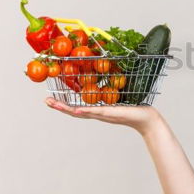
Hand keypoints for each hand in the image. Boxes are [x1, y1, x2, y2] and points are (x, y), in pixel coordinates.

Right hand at [44, 96, 159, 135]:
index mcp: (98, 110)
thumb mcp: (121, 96)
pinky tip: (76, 110)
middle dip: (60, 106)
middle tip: (46, 101)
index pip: (78, 107)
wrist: (147, 119)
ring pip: (81, 112)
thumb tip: (109, 75)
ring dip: (67, 109)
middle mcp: (98, 114)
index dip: (65, 104)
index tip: (52, 98)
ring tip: (54, 105)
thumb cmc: (135, 107)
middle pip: (75, 111)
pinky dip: (86, 111)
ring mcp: (103, 115)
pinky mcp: (111, 113)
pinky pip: (96, 112)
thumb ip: (113, 89)